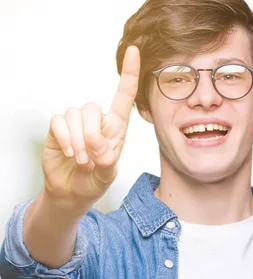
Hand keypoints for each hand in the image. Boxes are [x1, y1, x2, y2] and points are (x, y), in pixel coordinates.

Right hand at [41, 46, 139, 210]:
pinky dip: (64, 139)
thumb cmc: (95, 180)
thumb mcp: (107, 176)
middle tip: (91, 158)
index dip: (128, 74)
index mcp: (116, 128)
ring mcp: (76, 123)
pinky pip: (58, 122)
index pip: (124, 96)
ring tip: (81, 160)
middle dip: (91, 135)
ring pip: (75, 114)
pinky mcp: (58, 128)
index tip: (133, 51)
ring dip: (77, 141)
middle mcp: (96, 121)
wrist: (72, 191)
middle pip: (92, 109)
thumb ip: (107, 162)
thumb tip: (100, 147)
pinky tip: (68, 153)